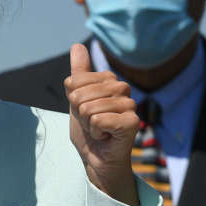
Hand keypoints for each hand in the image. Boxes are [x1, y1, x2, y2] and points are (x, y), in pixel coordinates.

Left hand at [64, 43, 139, 205]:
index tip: (85, 112)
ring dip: (88, 125)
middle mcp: (122, 88)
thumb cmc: (89, 131)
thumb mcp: (77, 100)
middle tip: (93, 124)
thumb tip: (77, 46)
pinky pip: (98, 120)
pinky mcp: (132, 122)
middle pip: (80, 95)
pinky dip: (96, 132)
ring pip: (89, 109)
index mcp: (109, 81)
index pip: (74, 81)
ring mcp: (130, 105)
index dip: (73, 101)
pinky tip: (107, 136)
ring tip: (100, 130)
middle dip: (80, 114)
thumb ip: (78, 75)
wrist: (97, 159)